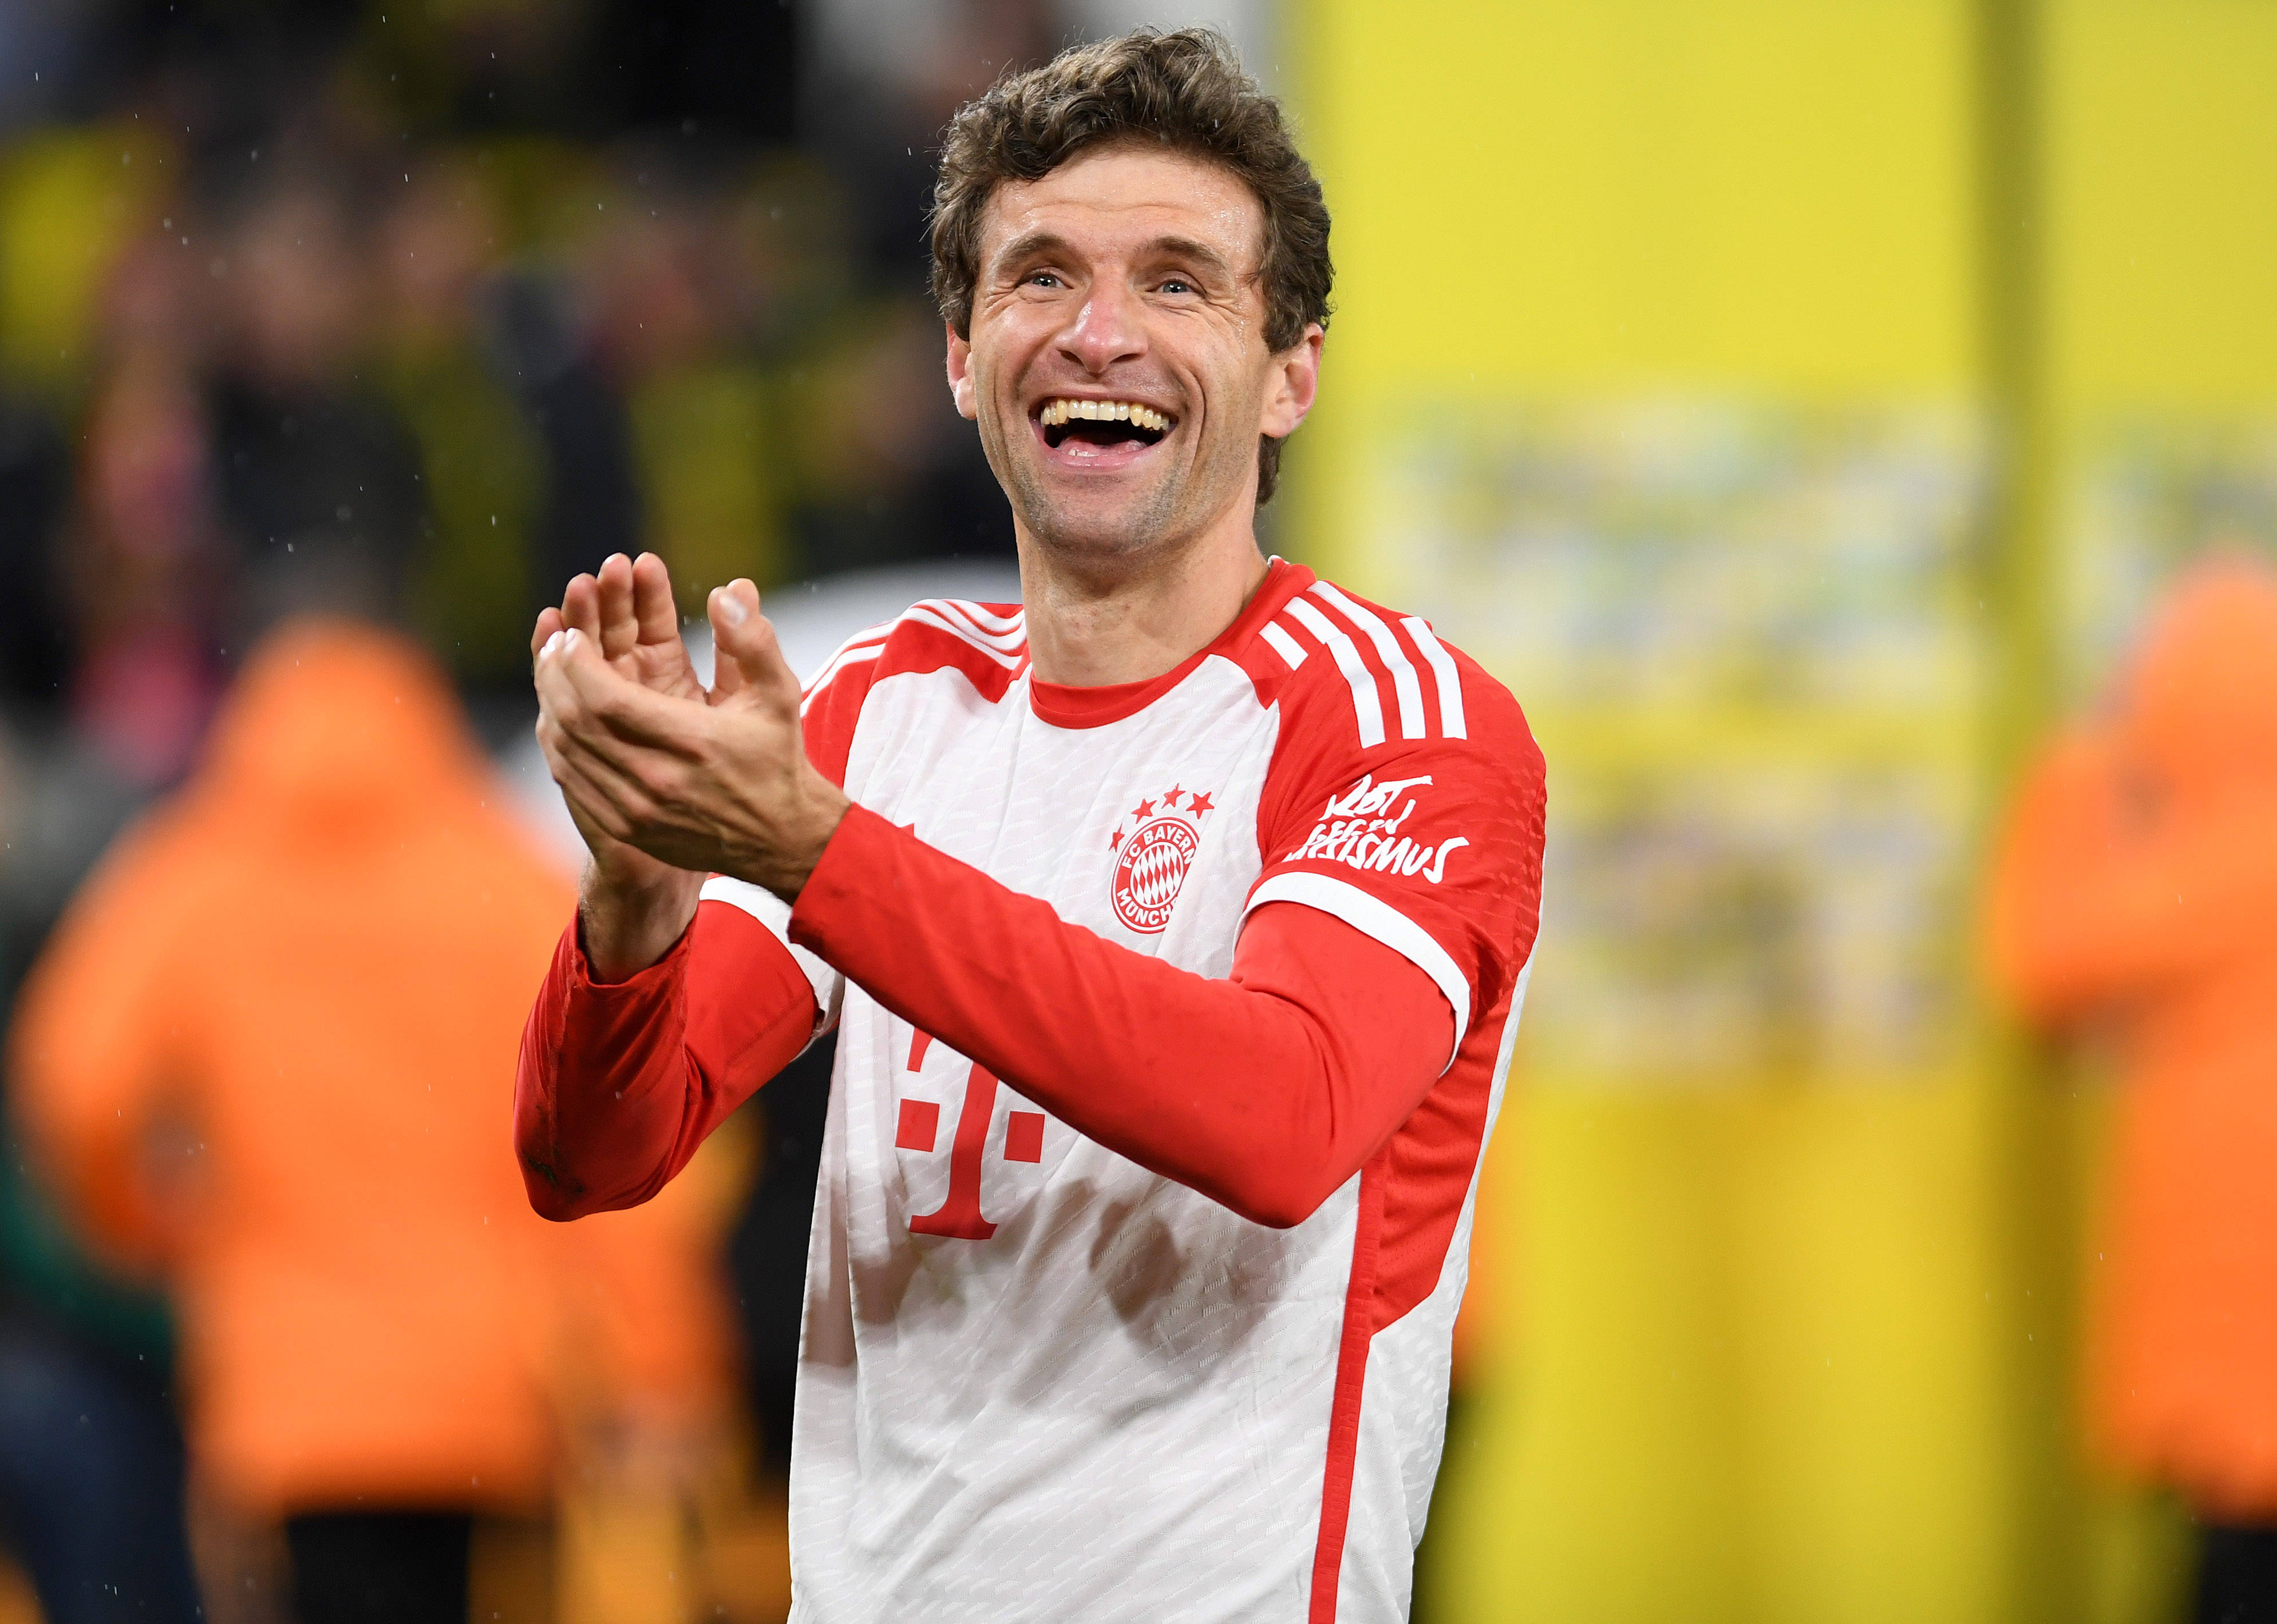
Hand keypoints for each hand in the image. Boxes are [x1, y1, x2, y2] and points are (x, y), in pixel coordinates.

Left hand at [534, 575, 850, 915]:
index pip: (606, 700)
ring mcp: (636, 810)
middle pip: (577, 722)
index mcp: (692, 743)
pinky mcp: (625, 828)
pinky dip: (558, 743)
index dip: (577, 662)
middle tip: (555, 644)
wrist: (781, 838)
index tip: (572, 635)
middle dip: (556, 676)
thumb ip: (752, 639)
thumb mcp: (778, 693)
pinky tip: (559, 716)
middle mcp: (657, 781)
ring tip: (552, 671)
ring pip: (567, 752)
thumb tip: (728, 592)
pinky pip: (572, 781)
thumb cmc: (777, 759)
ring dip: (551, 706)